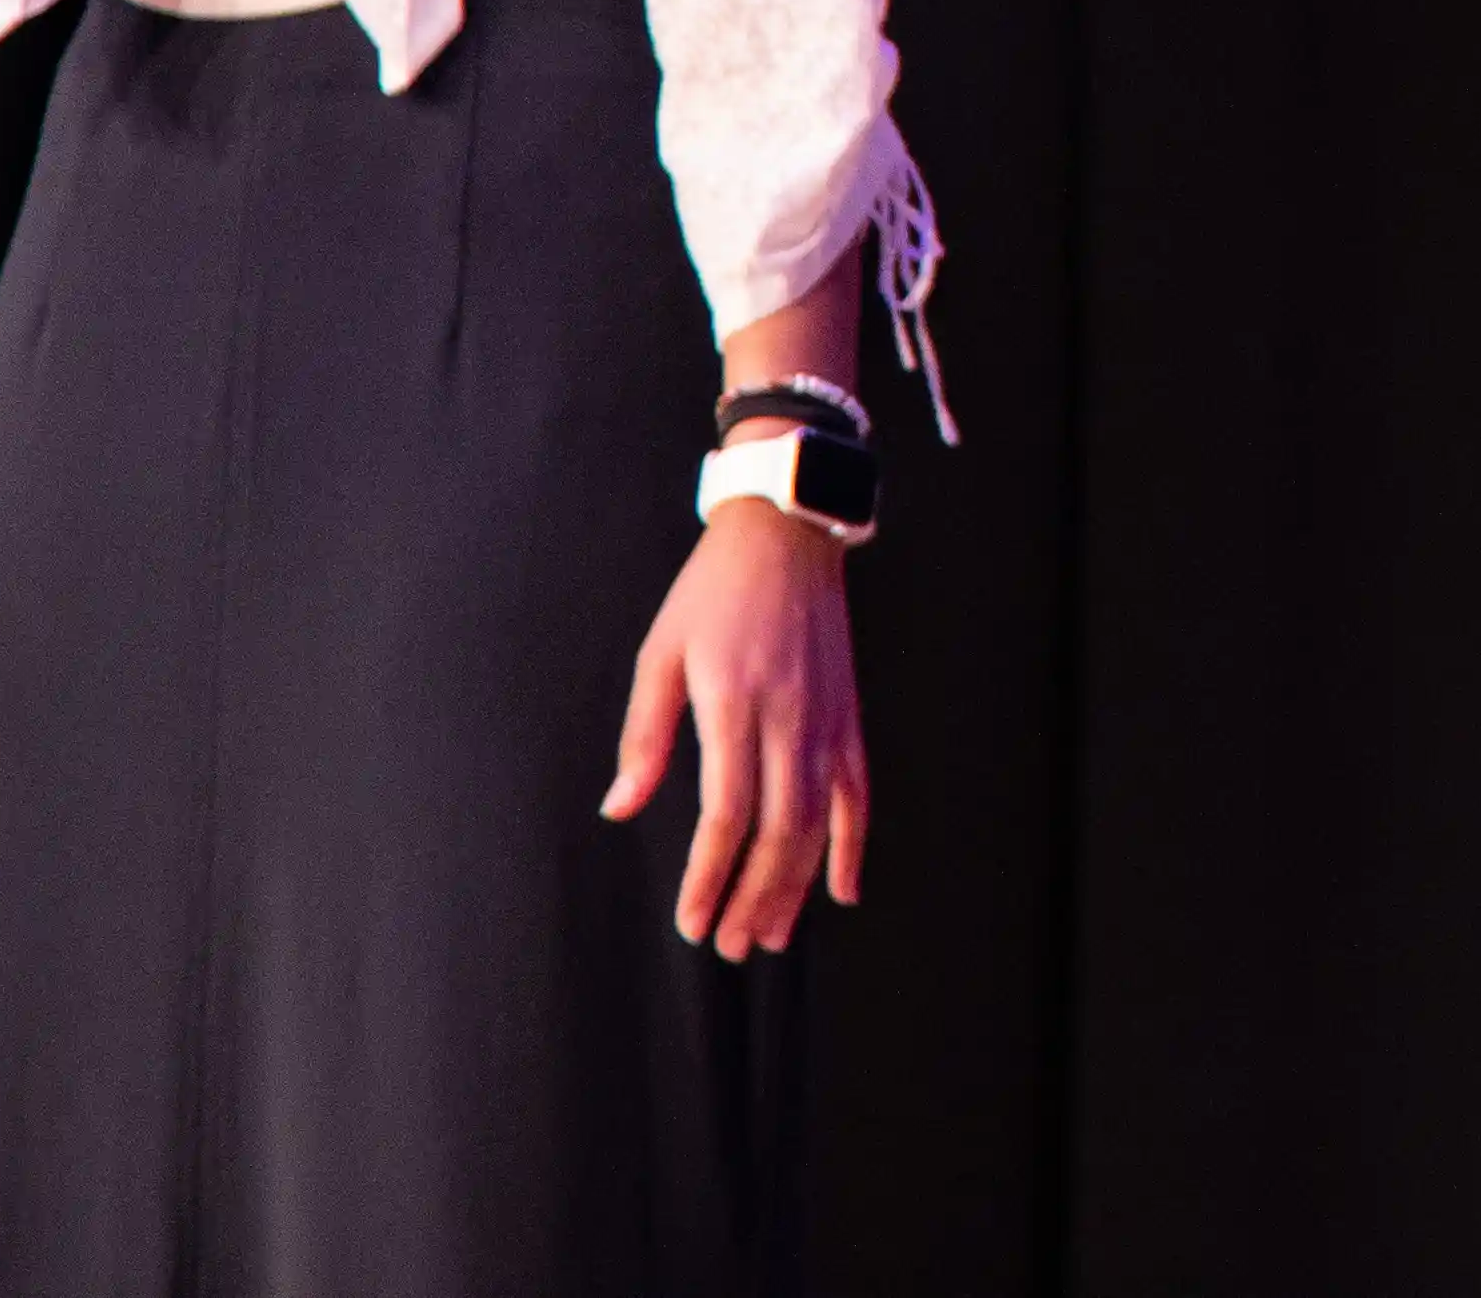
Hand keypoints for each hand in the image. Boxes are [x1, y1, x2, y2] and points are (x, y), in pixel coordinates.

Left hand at [604, 505, 868, 958]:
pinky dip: (853, 845)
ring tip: (774, 935)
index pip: (727, 813)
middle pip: (779, 831)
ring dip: (797, 887)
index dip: (710, 877)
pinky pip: (859, 793)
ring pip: (820, 823)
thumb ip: (645, 734)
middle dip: (755, 898)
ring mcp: (828, 720)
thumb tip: (621, 807)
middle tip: (732, 947)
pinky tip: (841, 890)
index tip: (693, 922)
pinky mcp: (850, 716)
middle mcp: (790, 718)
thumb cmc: (712, 592)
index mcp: (735, 702)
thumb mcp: (661, 652)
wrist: (788, 534)